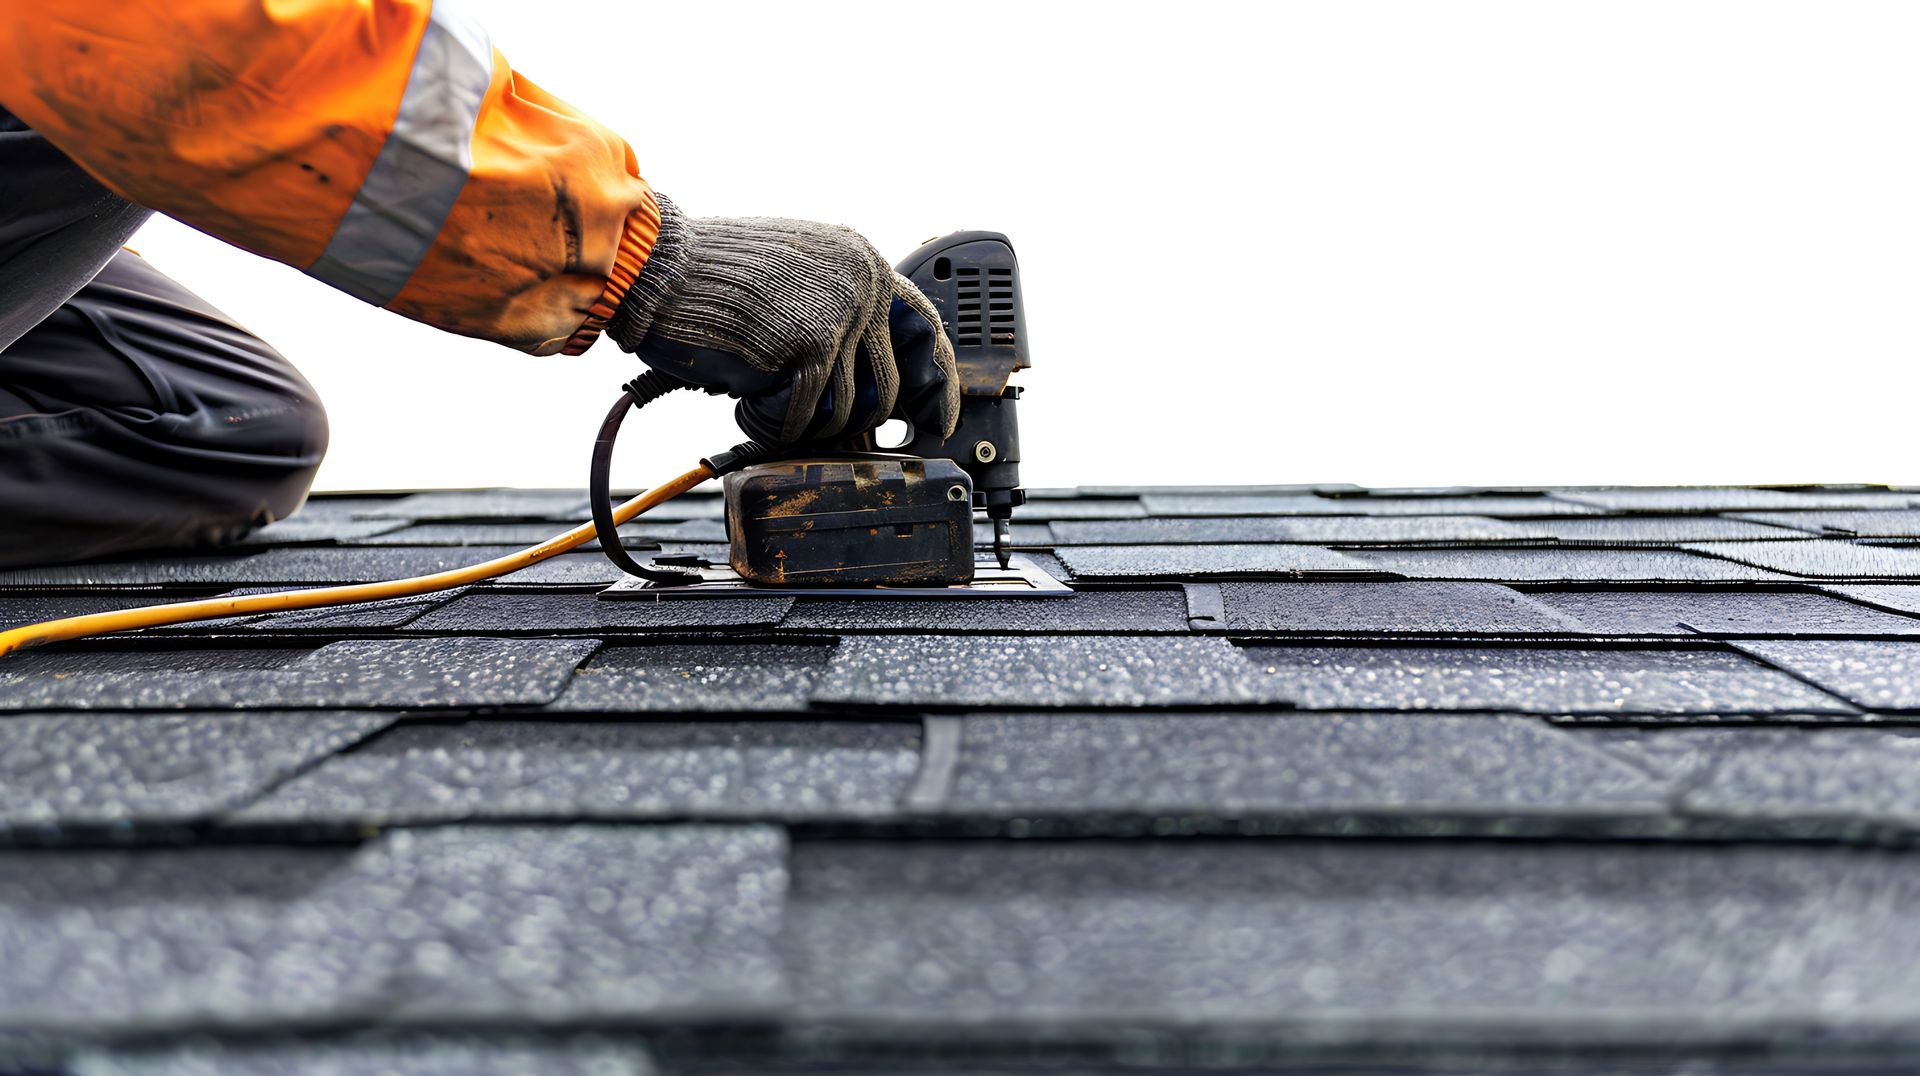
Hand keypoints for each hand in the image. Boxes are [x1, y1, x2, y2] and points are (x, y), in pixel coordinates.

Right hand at [606, 196, 959, 444]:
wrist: (655, 267)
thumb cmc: (708, 280)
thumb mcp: (793, 280)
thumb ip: (838, 314)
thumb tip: (873, 386)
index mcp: (864, 262)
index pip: (925, 331)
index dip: (936, 385)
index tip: (936, 422)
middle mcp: (864, 281)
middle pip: (886, 388)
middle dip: (846, 422)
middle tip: (807, 425)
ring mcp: (843, 310)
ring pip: (844, 412)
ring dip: (796, 421)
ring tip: (757, 396)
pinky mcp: (813, 343)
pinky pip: (804, 418)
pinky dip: (767, 422)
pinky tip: (742, 399)